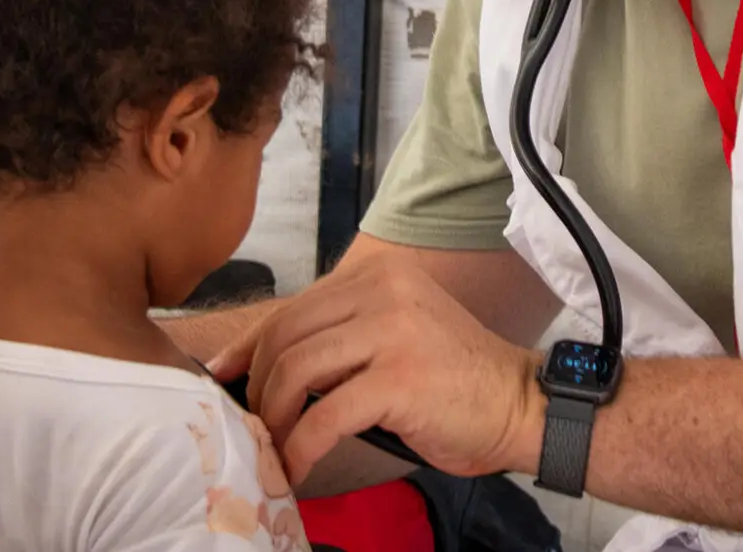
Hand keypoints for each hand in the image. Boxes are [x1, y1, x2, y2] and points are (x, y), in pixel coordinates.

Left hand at [211, 255, 545, 484]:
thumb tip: (264, 366)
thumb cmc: (454, 381)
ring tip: (275, 446)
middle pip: (285, 335)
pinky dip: (299, 448)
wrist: (519, 405)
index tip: (223, 376)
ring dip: (273, 417)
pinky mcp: (399, 379)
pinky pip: (323, 416)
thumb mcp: (394, 335)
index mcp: (379, 274)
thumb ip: (342, 336)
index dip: (249, 345)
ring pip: (295, 371)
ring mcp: (393, 332)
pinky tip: (296, 468)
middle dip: (257, 385)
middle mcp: (384, 290)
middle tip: (254, 423)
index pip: (293, 306)